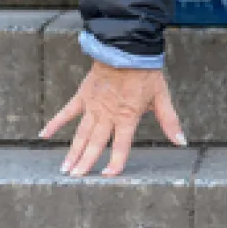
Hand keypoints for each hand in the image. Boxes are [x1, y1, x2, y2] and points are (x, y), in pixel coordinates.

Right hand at [38, 61, 186, 176]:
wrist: (127, 48)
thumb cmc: (146, 72)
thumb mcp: (161, 97)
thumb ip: (169, 121)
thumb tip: (182, 142)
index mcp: (127, 117)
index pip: (120, 146)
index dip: (115, 163)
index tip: (108, 176)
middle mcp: (108, 115)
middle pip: (95, 143)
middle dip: (86, 163)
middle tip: (75, 179)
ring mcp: (93, 105)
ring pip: (81, 133)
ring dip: (72, 151)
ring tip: (64, 169)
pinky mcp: (83, 95)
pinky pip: (67, 111)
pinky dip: (55, 123)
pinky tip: (44, 135)